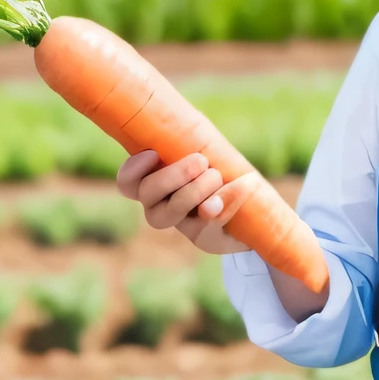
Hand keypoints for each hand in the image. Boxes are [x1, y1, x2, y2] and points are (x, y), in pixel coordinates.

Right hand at [115, 150, 262, 254]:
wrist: (250, 207)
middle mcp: (158, 206)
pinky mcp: (204, 237)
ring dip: (195, 191)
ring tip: (217, 175)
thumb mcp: (204, 149)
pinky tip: (242, 186)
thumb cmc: (218, 167)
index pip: (128, 182)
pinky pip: (208, 222)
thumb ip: (191, 142)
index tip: (153, 153)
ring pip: (171, 212)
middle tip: (201, 161)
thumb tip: (194, 142)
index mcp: (152, 183)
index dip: (133, 169)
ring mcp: (180, 224)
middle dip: (173, 175)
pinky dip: (226, 202)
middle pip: (147, 193)